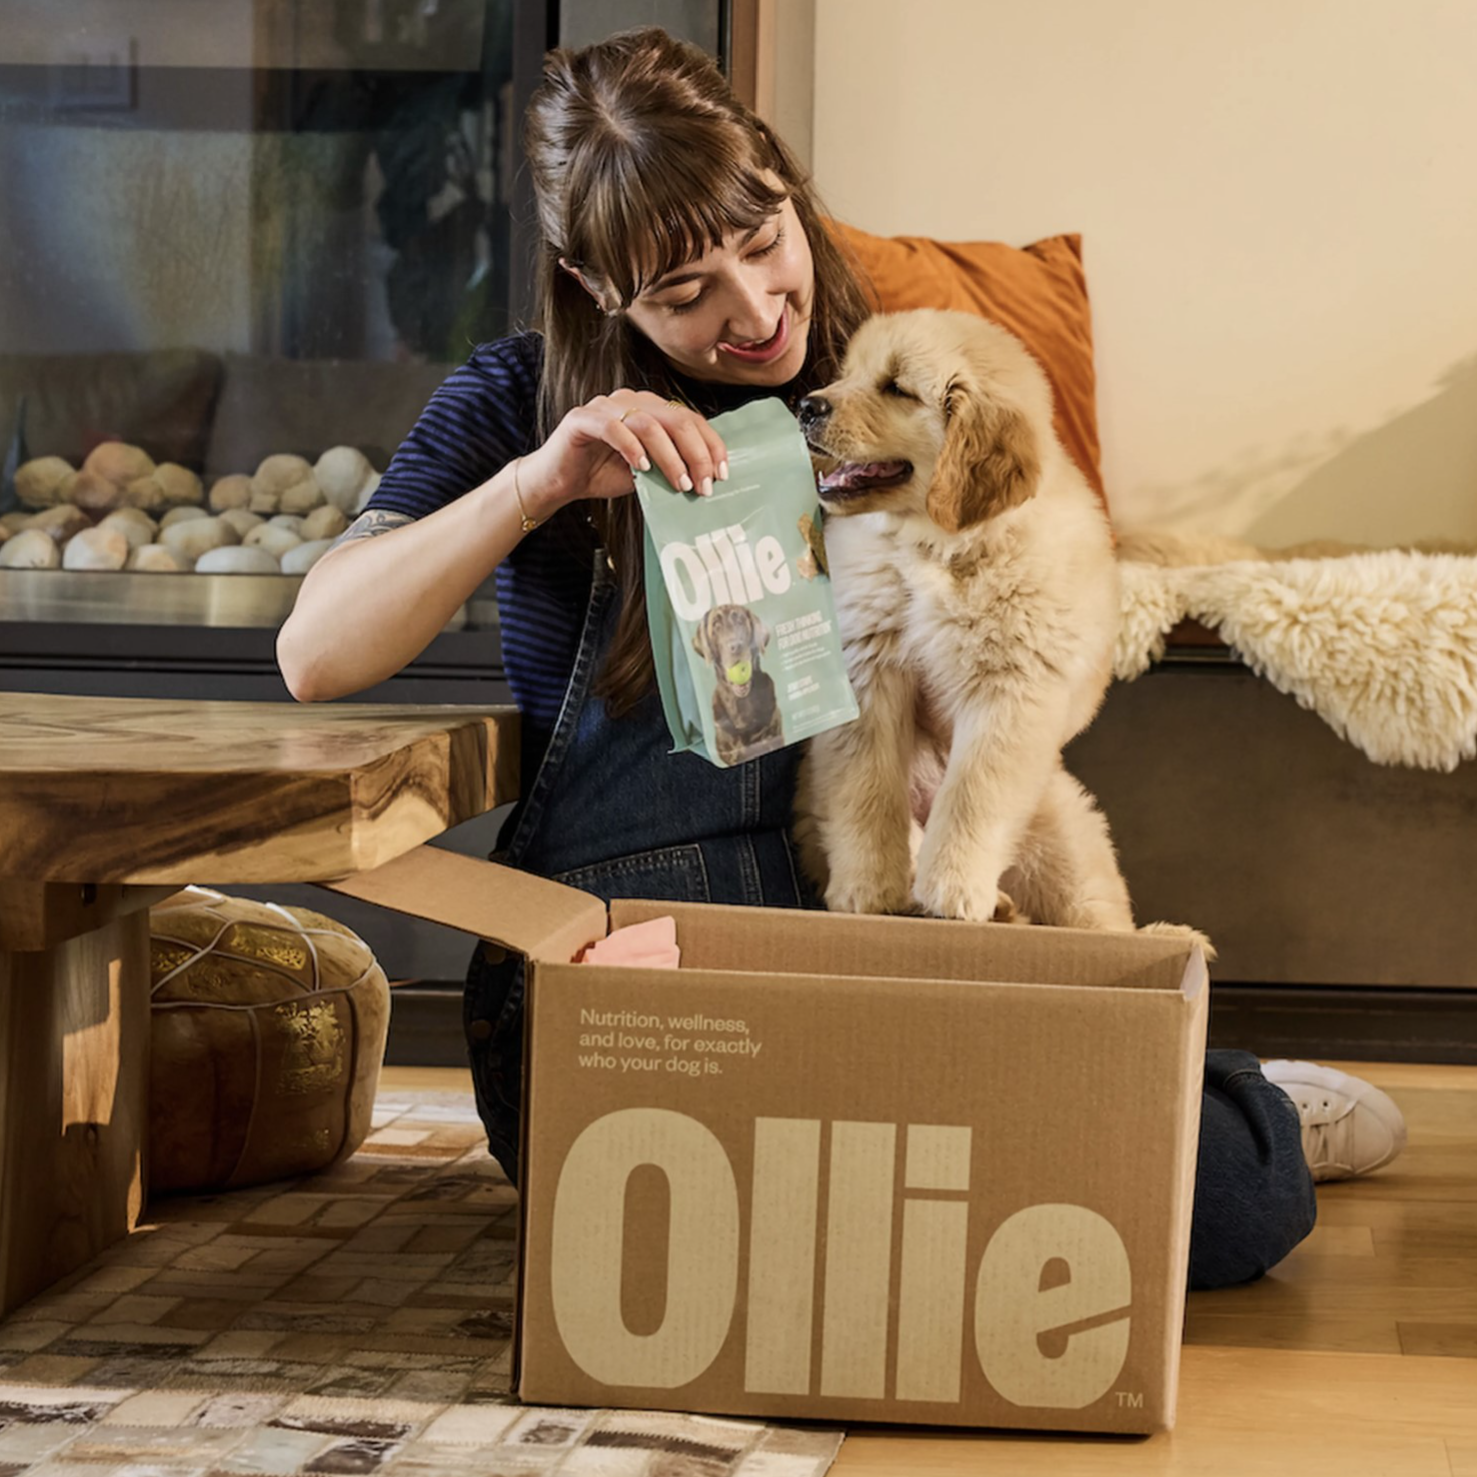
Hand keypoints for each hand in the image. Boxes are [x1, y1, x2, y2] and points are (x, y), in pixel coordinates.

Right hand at [521, 390, 728, 518]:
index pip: (689, 419)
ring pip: (649, 424)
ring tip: (680, 484)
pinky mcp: (583, 418)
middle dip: (696, 453)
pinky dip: (631, 448)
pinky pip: (613, 428)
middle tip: (705, 485)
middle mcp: (631, 401)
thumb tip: (705, 479)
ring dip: (670, 457)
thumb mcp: (646, 474)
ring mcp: (606, 406)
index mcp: (650, 409)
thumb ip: (670, 468)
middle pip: (676, 419)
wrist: (558, 481)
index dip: (710, 444)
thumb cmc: (602, 474)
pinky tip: (641, 469)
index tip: (722, 473)